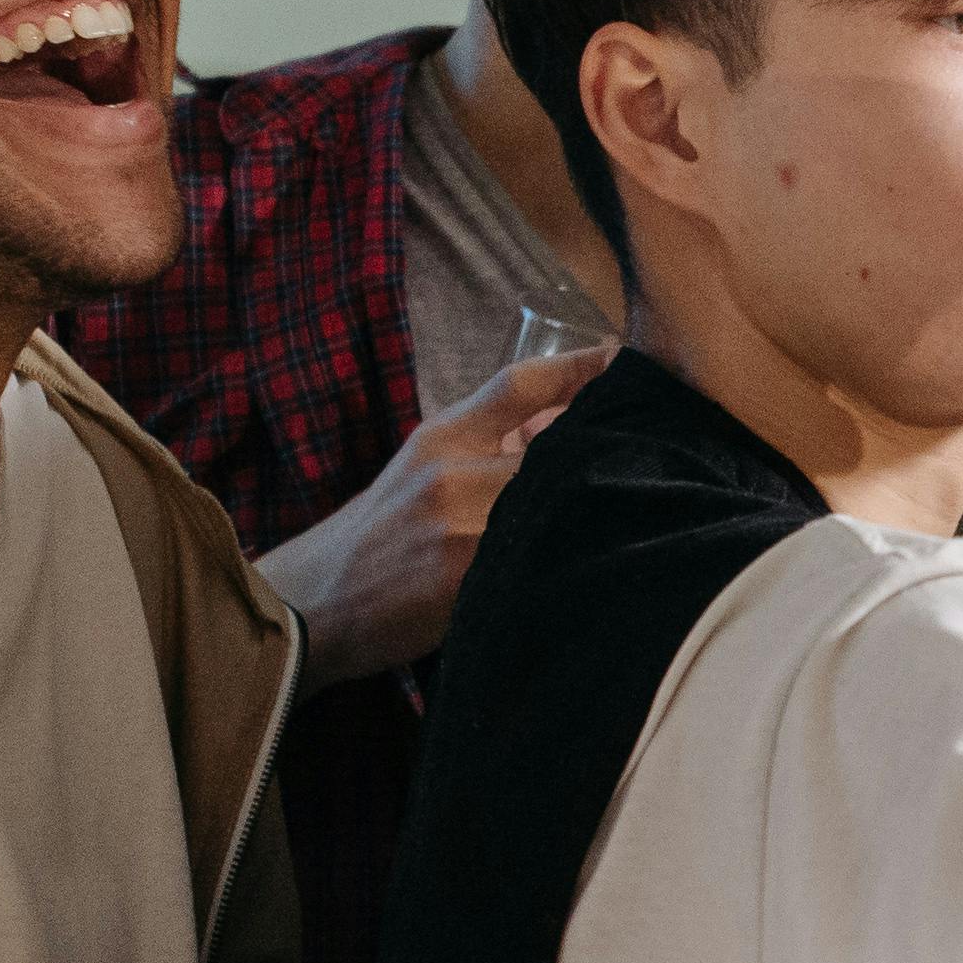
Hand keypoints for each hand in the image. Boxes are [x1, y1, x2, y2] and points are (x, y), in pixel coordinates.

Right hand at [257, 343, 612, 685]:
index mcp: (439, 436)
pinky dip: (561, 560)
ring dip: (589, 514)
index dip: (579, 368)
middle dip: (601, 457)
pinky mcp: (463, 579)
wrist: (311, 603)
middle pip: (554, 450)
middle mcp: (450, 471)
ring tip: (627, 520)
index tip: (622, 359)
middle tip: (650, 457)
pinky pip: (532, 560)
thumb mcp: (419, 469)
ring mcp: (457, 525)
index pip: (519, 384)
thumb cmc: (376, 537)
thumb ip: (481, 446)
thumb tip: (557, 428)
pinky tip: (589, 570)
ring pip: (551, 506)